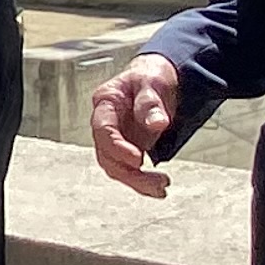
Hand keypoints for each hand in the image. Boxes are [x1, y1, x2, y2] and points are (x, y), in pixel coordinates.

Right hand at [89, 55, 183, 198]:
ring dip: (136, 181)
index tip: (138, 159)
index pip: (103, 129)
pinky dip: (141, 180)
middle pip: (107, 155)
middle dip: (130, 173)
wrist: (156, 78)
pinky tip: (157, 187)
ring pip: (116, 167)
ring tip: (161, 188)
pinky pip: (128, 169)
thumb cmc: (150, 76)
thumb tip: (158, 124)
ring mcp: (114, 137)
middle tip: (157, 183)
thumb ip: (151, 103)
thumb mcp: (153, 82)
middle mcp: (105, 123)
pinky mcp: (126, 148)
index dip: (117, 147)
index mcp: (105, 102)